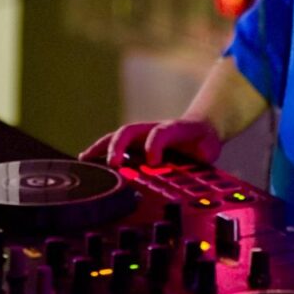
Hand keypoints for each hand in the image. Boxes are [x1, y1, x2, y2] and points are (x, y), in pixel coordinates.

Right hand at [79, 118, 221, 167]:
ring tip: (85, 160)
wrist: (201, 131)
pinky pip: (114, 148)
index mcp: (172, 130)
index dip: (155, 145)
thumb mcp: (208, 146)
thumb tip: (188, 162)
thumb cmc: (203, 140)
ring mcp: (141, 138)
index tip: (154, 162)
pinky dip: (100, 154)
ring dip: (101, 148)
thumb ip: (200, 153)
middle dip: (119, 146)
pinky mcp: (134, 147)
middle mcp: (151, 131)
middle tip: (113, 163)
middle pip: (130, 132)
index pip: (160, 132)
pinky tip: (86, 163)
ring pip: (117, 138)